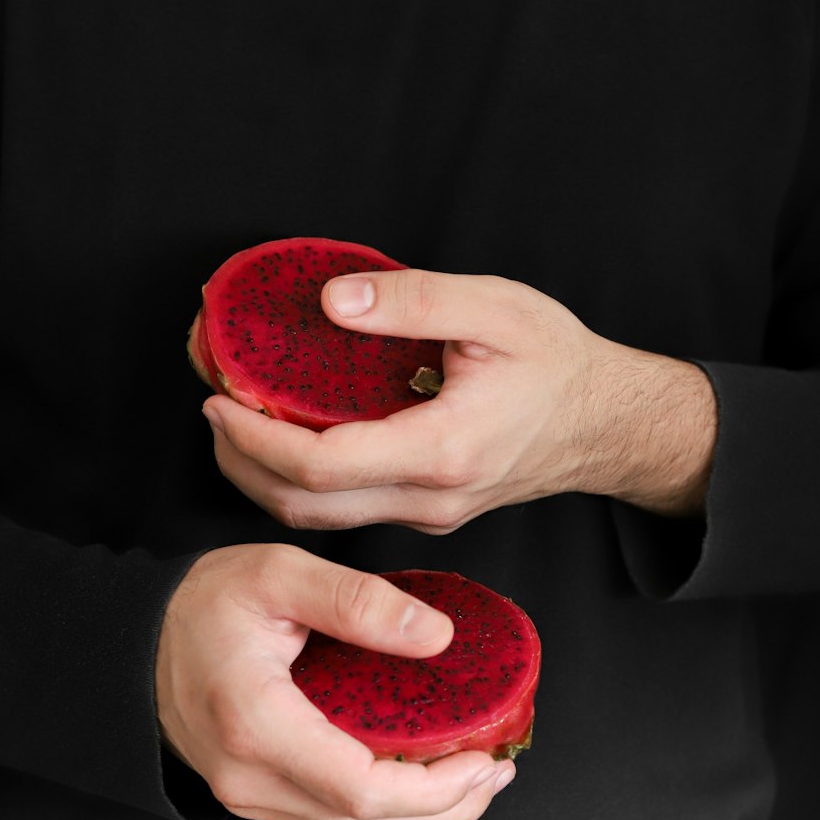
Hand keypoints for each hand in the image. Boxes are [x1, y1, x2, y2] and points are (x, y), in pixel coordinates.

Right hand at [155, 544, 514, 819]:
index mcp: (256, 724)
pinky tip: (422, 781)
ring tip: (476, 782)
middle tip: (497, 773)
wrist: (132, 640)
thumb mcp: (278, 575)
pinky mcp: (254, 795)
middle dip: (446, 810)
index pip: (362, 789)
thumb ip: (357, 601)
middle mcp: (249, 778)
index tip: (486, 760)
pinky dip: (387, 811)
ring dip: (423, 819)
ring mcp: (248, 795)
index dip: (437, 788)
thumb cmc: (201, 604)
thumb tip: (438, 636)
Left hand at [201, 269, 716, 532]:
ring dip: (265, 480)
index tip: (218, 397)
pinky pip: (348, 511)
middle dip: (241, 463)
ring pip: (321, 519)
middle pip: (305, 506)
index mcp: (442, 449)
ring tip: (235, 426)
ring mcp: (428, 514)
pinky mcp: (428, 513)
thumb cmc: (556, 362)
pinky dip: (303, 483)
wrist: (606, 423)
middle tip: (212, 410)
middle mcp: (430, 498)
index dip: (254, 435)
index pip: (320, 463)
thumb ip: (412, 300)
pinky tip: (289, 439)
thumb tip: (330, 302)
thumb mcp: (495, 307)